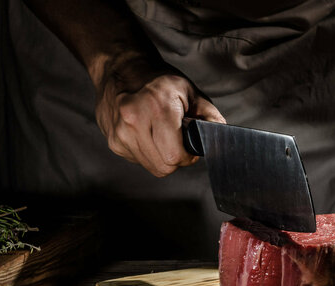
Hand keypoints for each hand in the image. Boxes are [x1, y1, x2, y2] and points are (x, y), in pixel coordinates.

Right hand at [95, 74, 225, 176]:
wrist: (122, 70)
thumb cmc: (159, 81)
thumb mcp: (191, 92)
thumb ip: (209, 117)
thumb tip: (221, 138)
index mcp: (157, 107)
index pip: (174, 156)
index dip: (188, 156)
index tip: (190, 146)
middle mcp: (134, 121)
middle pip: (164, 166)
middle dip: (176, 158)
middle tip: (177, 140)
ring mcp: (120, 133)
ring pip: (152, 167)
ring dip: (161, 156)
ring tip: (161, 134)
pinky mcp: (113, 142)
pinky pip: (139, 161)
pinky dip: (147, 152)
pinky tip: (146, 134)